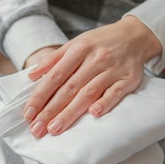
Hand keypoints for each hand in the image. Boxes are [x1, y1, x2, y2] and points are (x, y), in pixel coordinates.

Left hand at [22, 16, 161, 137]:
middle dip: (50, 110)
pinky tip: (93, 114)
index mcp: (78, 49)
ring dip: (70, 112)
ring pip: (88, 93)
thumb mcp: (76, 43)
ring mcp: (112, 70)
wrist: (136, 35)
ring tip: (54, 128)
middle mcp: (94, 59)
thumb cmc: (101, 42)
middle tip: (37, 128)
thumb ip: (54, 59)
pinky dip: (105, 103)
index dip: (40, 96)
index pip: (55, 76)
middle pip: (69, 88)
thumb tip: (31, 75)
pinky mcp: (128, 79)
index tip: (28, 113)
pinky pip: (115, 93)